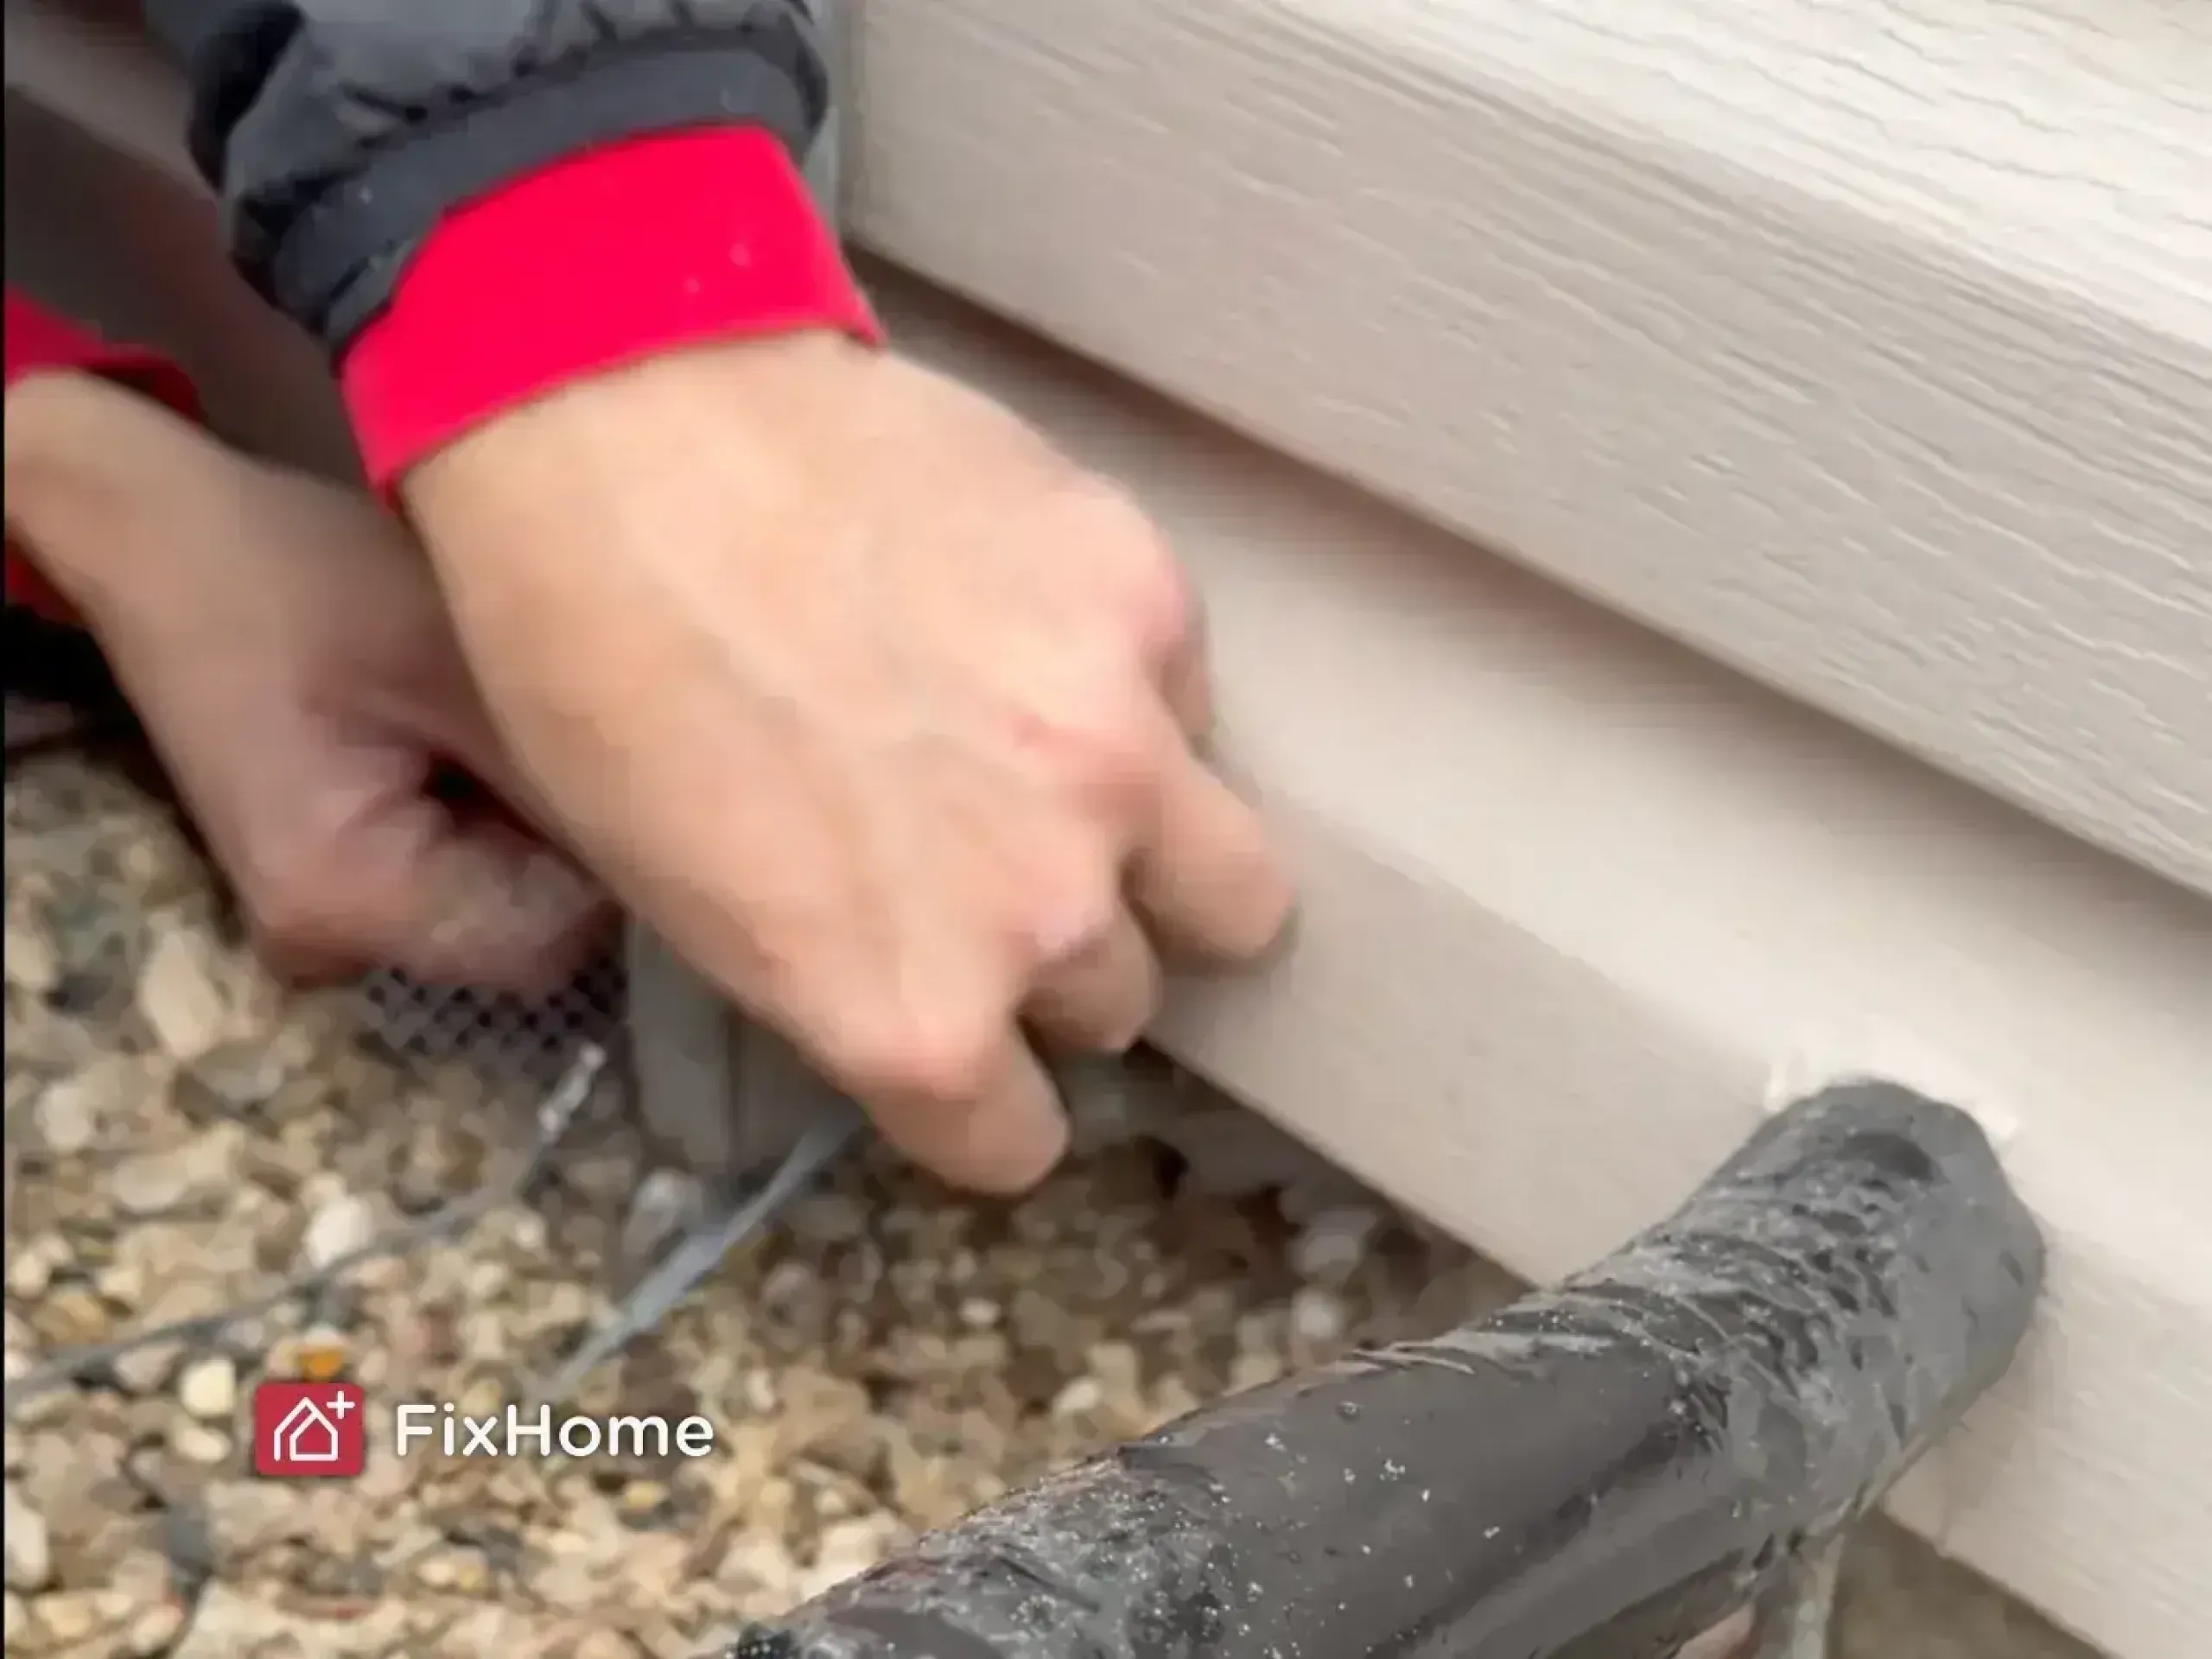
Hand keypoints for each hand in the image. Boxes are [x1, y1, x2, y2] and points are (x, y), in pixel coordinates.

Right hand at [4, 373, 608, 989]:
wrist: (165, 540)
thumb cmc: (307, 575)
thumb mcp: (456, 649)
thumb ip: (567, 759)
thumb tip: (711, 832)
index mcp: (350, 900)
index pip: (558, 935)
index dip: (619, 849)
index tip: (645, 751)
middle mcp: (339, 943)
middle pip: (537, 930)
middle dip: (583, 832)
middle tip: (588, 713)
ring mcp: (342, 919)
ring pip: (514, 899)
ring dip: (546, 816)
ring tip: (529, 708)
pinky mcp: (355, 879)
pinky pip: (474, 871)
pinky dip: (505, 807)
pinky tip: (494, 726)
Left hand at [404, 333, 1294, 1191]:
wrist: (616, 422)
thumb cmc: (592, 670)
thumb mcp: (687, 897)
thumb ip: (851, 977)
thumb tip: (927, 981)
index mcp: (910, 1013)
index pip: (1015, 1142)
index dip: (985, 1098)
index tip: (968, 1041)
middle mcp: (1046, 912)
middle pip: (1124, 1004)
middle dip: (1062, 956)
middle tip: (989, 867)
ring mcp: (1119, 751)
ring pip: (1234, 889)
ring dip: (1163, 861)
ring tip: (1071, 776)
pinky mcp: (1149, 602)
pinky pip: (1187, 698)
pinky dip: (1133, 689)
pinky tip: (1027, 621)